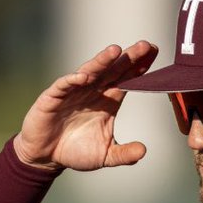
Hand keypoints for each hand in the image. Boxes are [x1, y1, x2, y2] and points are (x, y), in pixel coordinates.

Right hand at [16, 40, 159, 170]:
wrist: (46, 156)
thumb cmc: (76, 151)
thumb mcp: (105, 155)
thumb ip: (124, 154)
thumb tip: (144, 151)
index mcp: (108, 100)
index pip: (127, 79)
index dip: (140, 67)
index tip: (156, 52)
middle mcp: (93, 90)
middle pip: (113, 70)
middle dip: (128, 58)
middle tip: (144, 45)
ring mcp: (73, 91)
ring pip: (90, 71)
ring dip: (102, 61)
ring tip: (115, 51)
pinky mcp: (53, 97)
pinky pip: (64, 85)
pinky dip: (73, 79)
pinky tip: (83, 76)